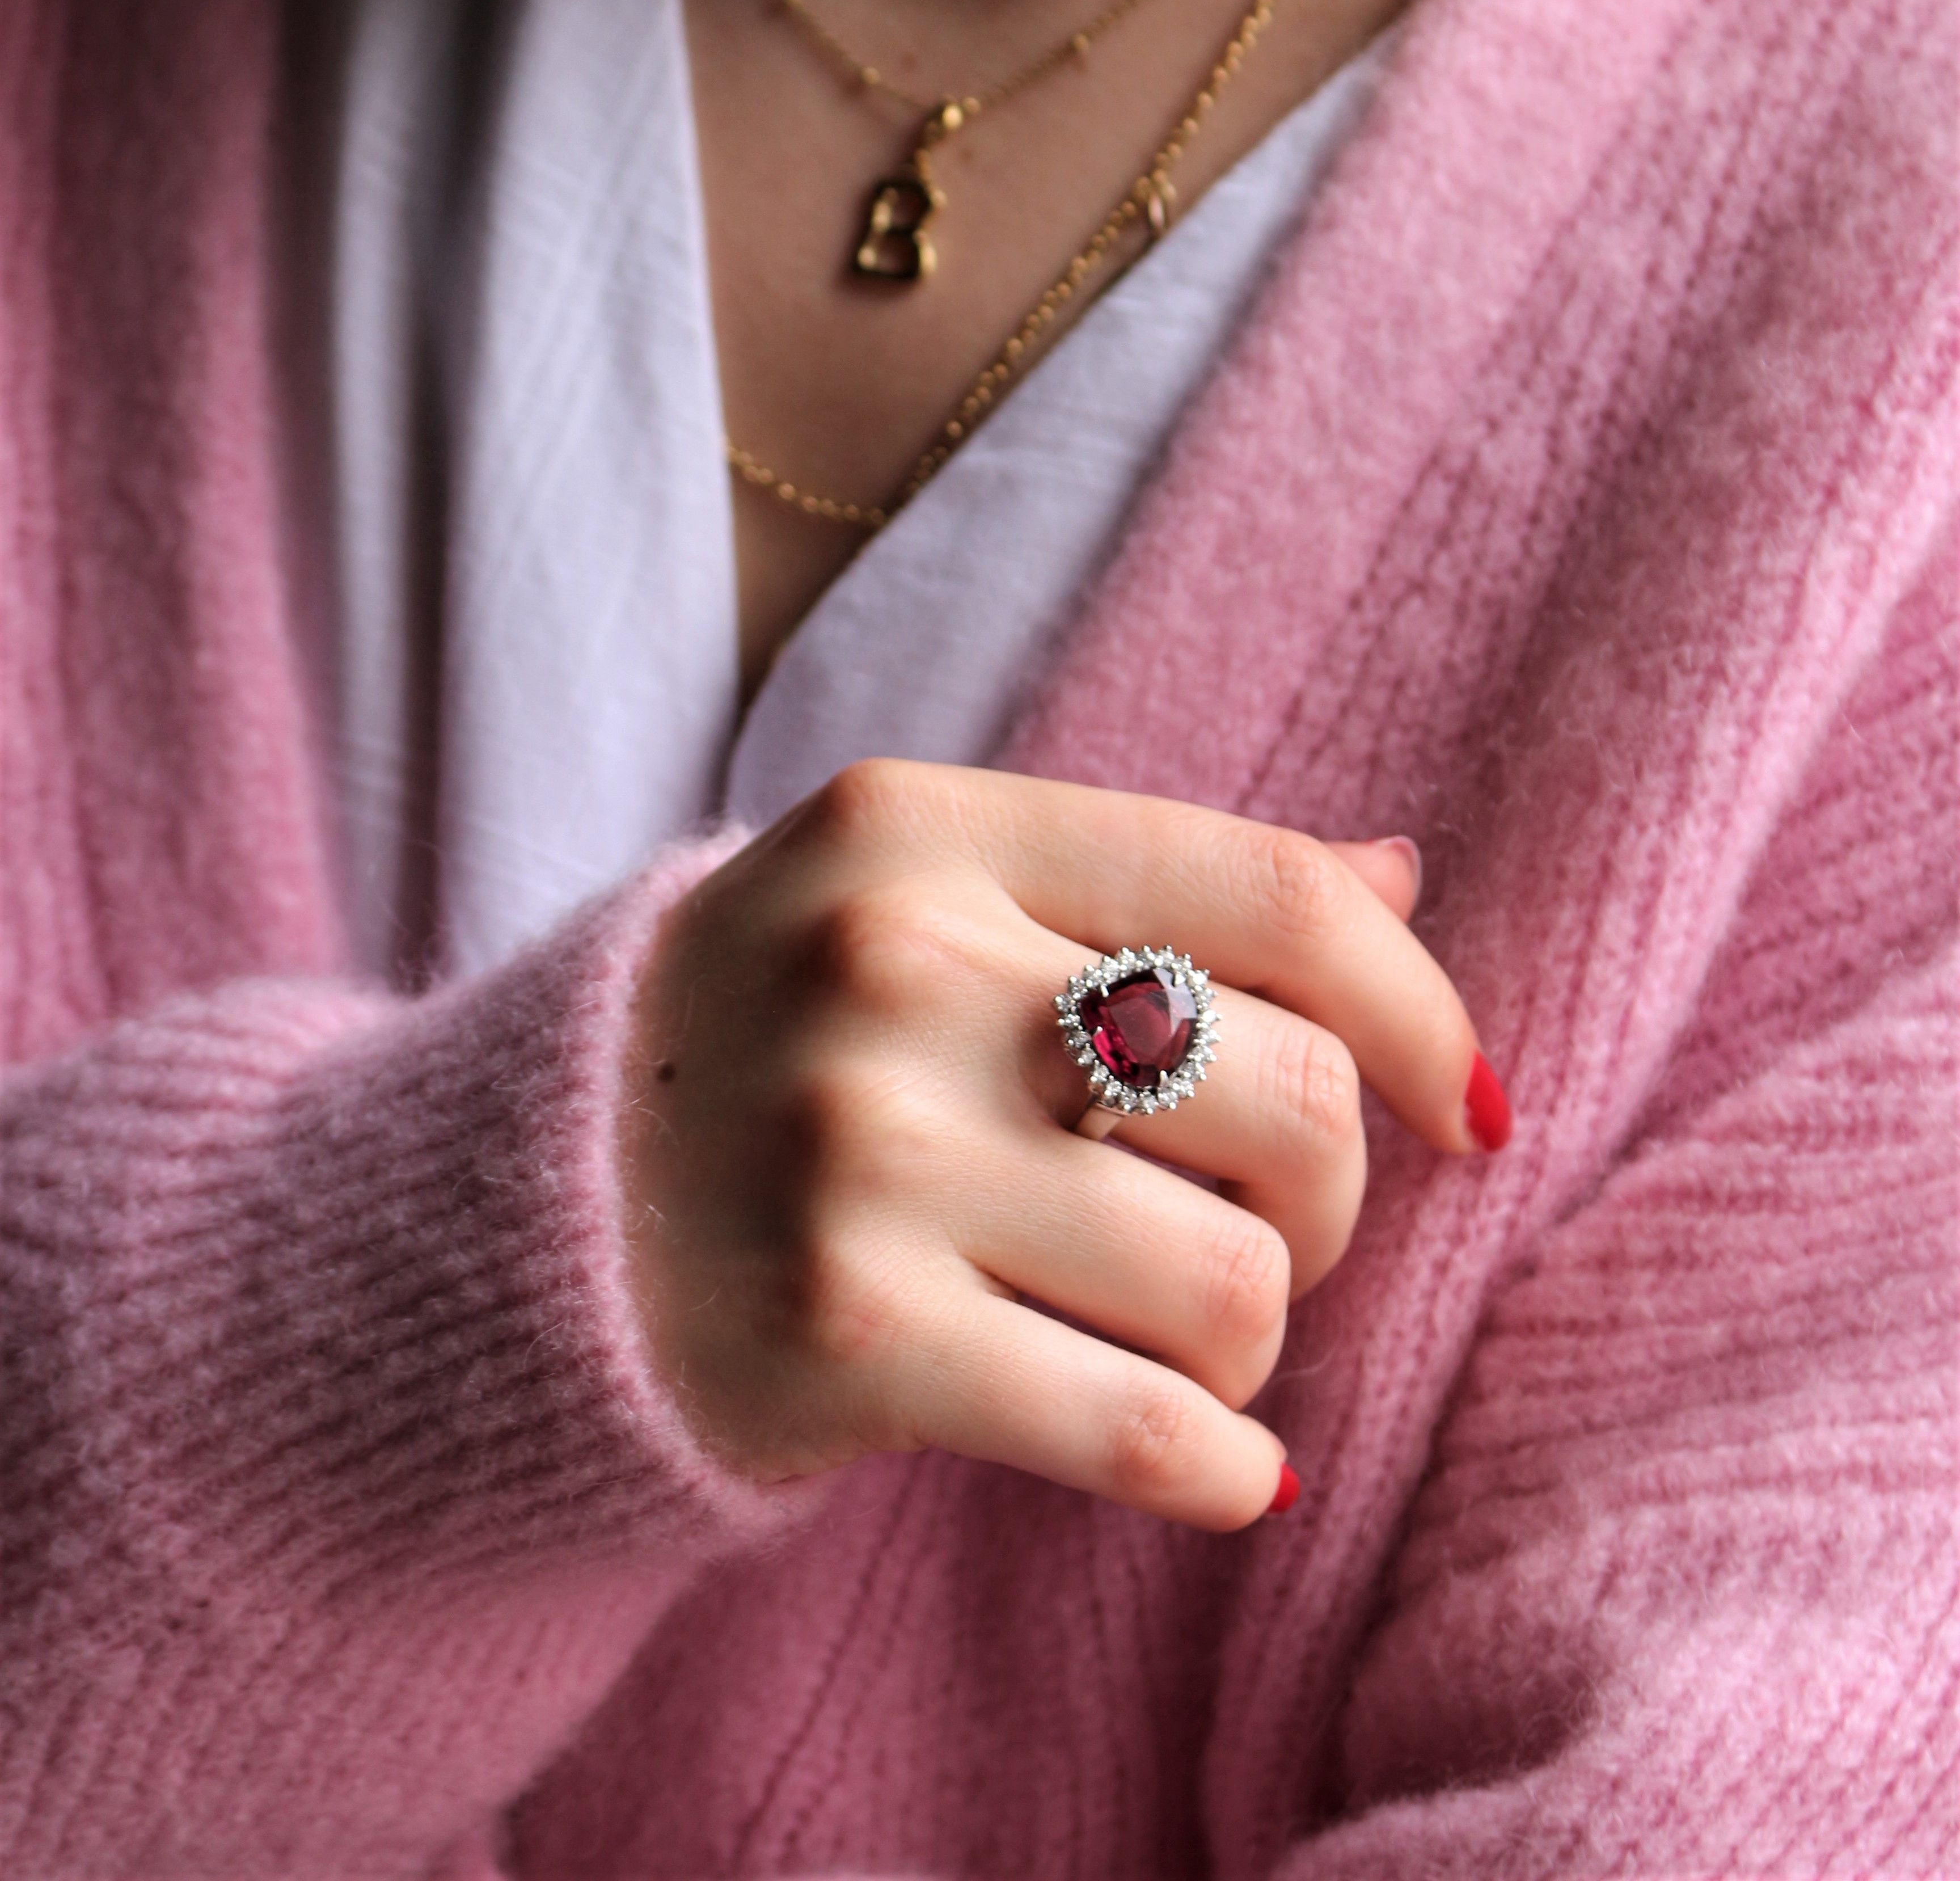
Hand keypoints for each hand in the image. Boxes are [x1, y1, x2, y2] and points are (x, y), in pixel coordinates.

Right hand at [622, 760, 1494, 1531]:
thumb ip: (1144, 883)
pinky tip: (1224, 1467)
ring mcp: (861, 1152)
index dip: (1418, 1005)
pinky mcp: (843, 1337)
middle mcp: (894, 964)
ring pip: (1236, 1280)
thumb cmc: (760, 1046)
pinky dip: (1223, 1467)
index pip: (1272, 890)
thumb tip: (1398, 871)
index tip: (1464, 1101)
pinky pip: (1145, 1429)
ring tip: (1186, 1336)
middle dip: (1332, 1196)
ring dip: (1257, 1338)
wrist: (507, 1222)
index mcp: (923, 829)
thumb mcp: (913, 897)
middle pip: (1288, 1094)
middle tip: (1270, 1231)